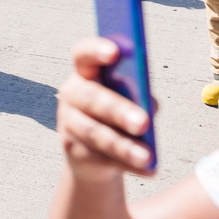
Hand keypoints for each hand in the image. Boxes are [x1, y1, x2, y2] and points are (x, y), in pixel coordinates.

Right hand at [58, 37, 154, 178]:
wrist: (94, 153)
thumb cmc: (117, 113)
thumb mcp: (128, 97)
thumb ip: (137, 93)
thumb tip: (148, 105)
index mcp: (85, 72)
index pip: (83, 54)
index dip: (96, 50)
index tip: (115, 52)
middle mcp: (71, 94)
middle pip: (92, 98)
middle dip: (118, 110)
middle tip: (143, 123)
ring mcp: (69, 124)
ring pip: (96, 133)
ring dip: (123, 146)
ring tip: (147, 156)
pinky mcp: (74, 152)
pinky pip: (102, 158)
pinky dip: (128, 164)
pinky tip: (149, 168)